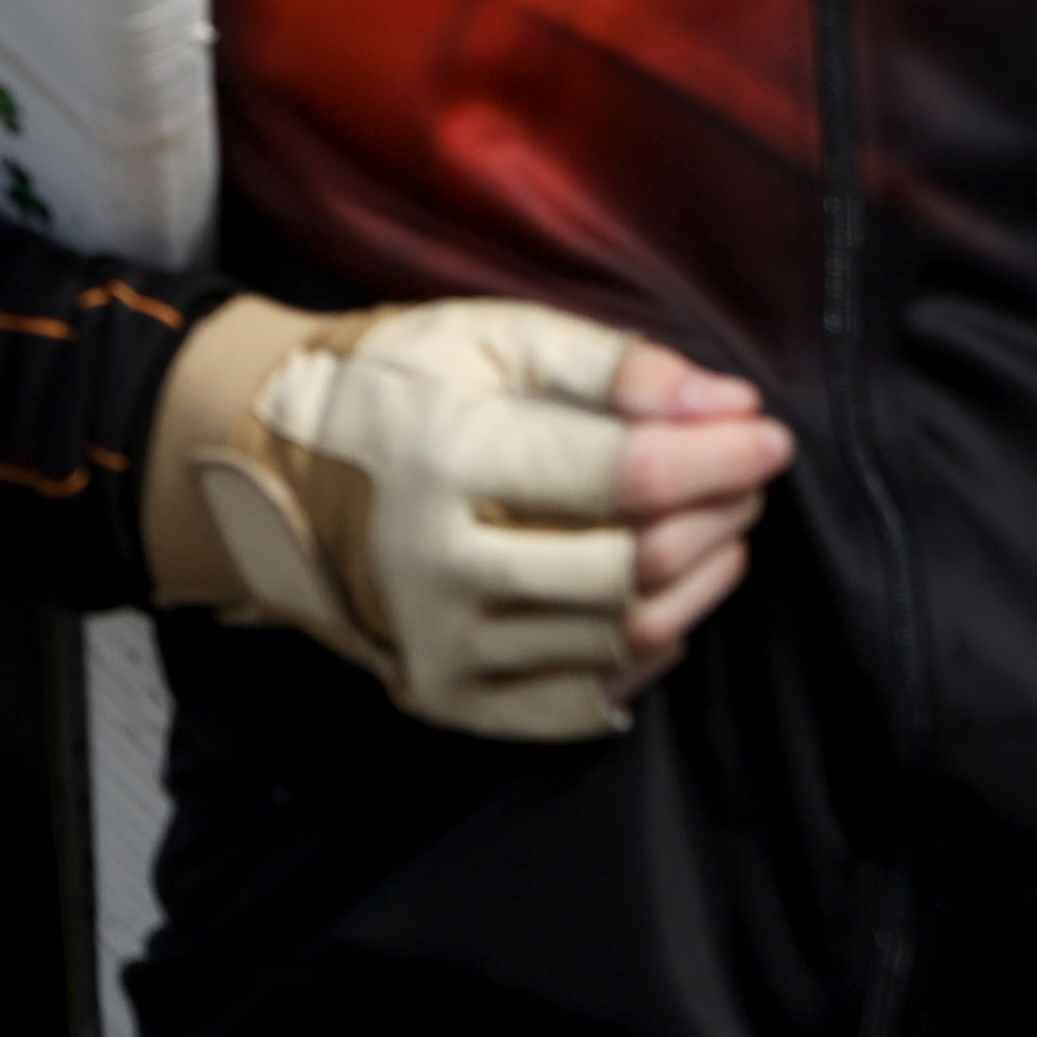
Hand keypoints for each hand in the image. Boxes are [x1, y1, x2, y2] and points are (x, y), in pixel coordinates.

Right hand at [150, 294, 793, 741]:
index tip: (769, 435)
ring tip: (716, 529)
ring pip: (623, 635)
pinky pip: (589, 695)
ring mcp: (441, 645)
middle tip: (746, 479)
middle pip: (635, 565)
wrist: (267, 474)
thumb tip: (727, 405)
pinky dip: (649, 648)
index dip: (715, 456)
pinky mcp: (450, 698)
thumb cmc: (391, 388)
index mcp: (440, 457)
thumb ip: (609, 364)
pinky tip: (660, 593)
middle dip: (718, 517)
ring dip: (700, 581)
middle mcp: (436, 565)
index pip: (621, 474)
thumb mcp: (485, 337)